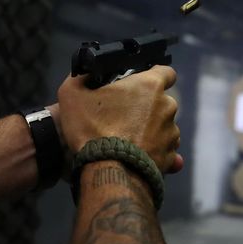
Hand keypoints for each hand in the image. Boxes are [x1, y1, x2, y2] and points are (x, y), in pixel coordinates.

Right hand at [51, 66, 182, 173]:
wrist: (106, 172)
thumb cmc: (91, 128)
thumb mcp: (71, 94)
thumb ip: (79, 77)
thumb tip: (83, 73)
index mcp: (149, 86)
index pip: (166, 72)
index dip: (154, 76)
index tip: (141, 84)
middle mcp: (167, 107)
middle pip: (162, 101)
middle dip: (147, 106)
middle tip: (124, 116)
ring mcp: (171, 133)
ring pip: (164, 126)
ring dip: (150, 130)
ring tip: (127, 140)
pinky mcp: (170, 157)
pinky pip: (164, 150)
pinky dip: (153, 152)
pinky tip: (135, 156)